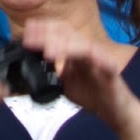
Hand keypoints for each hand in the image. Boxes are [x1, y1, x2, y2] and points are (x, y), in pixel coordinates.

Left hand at [17, 19, 138, 130]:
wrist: (113, 111)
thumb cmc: (92, 95)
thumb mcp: (65, 83)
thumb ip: (53, 71)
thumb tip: (31, 67)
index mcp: (75, 50)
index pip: (59, 31)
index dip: (43, 28)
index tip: (26, 31)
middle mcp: (86, 49)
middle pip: (67, 32)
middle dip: (47, 33)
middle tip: (29, 38)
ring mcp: (98, 57)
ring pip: (81, 44)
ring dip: (64, 45)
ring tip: (48, 52)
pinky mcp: (110, 68)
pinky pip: (101, 58)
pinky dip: (90, 55)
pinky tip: (77, 56)